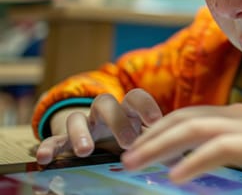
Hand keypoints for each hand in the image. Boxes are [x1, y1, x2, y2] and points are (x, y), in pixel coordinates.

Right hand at [36, 88, 162, 164]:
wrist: (100, 133)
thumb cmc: (130, 135)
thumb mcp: (144, 138)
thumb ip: (159, 145)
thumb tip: (181, 159)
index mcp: (128, 110)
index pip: (136, 97)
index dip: (145, 105)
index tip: (156, 119)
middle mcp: (105, 113)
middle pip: (107, 103)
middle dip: (117, 121)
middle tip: (128, 142)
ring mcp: (84, 124)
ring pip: (77, 117)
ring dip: (81, 133)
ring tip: (86, 151)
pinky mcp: (64, 138)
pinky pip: (53, 138)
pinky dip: (48, 146)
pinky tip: (45, 158)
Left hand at [121, 103, 241, 191]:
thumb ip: (226, 146)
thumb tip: (194, 160)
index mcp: (233, 113)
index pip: (187, 114)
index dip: (159, 127)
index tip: (140, 144)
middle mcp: (234, 114)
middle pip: (182, 118)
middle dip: (150, 136)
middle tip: (126, 156)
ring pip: (191, 129)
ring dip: (159, 146)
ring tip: (134, 163)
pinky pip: (217, 150)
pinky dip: (193, 162)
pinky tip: (175, 177)